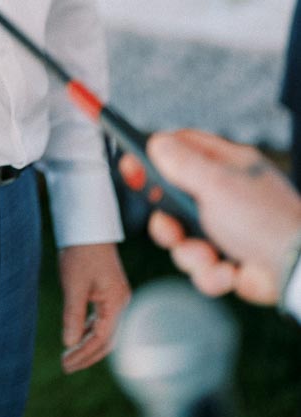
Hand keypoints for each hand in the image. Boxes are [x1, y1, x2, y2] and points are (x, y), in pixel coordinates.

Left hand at [58, 242, 130, 372]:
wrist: (88, 228)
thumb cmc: (81, 253)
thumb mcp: (74, 285)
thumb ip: (73, 315)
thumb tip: (70, 344)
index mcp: (116, 302)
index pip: (102, 338)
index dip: (84, 354)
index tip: (66, 363)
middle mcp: (121, 303)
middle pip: (107, 340)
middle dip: (87, 355)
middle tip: (66, 366)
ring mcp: (116, 299)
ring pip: (104, 332)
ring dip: (87, 345)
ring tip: (69, 357)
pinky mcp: (108, 294)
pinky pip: (101, 321)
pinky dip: (89, 332)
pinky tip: (76, 338)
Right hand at [130, 130, 300, 305]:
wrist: (296, 271)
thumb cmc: (265, 220)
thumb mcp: (216, 184)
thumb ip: (182, 163)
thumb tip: (157, 143)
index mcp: (226, 165)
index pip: (181, 149)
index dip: (152, 158)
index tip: (131, 169)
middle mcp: (224, 194)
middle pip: (172, 200)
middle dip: (167, 220)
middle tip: (169, 225)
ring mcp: (225, 228)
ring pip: (180, 238)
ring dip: (190, 252)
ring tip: (208, 256)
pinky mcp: (226, 259)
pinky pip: (199, 266)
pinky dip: (210, 273)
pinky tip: (229, 272)